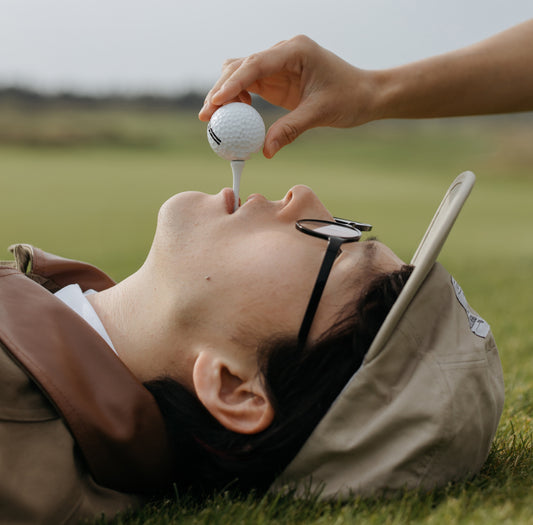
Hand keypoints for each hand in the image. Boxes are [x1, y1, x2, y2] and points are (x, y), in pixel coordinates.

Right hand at [199, 35, 376, 157]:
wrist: (365, 95)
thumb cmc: (349, 97)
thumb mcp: (319, 113)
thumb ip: (290, 129)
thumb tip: (266, 151)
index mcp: (295, 51)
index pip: (256, 63)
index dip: (232, 82)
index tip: (215, 102)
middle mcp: (283, 53)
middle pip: (241, 66)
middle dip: (221, 89)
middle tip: (207, 117)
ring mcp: (279, 65)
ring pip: (241, 74)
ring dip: (226, 94)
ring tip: (216, 120)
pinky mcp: (278, 79)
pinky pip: (250, 86)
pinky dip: (238, 100)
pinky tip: (235, 118)